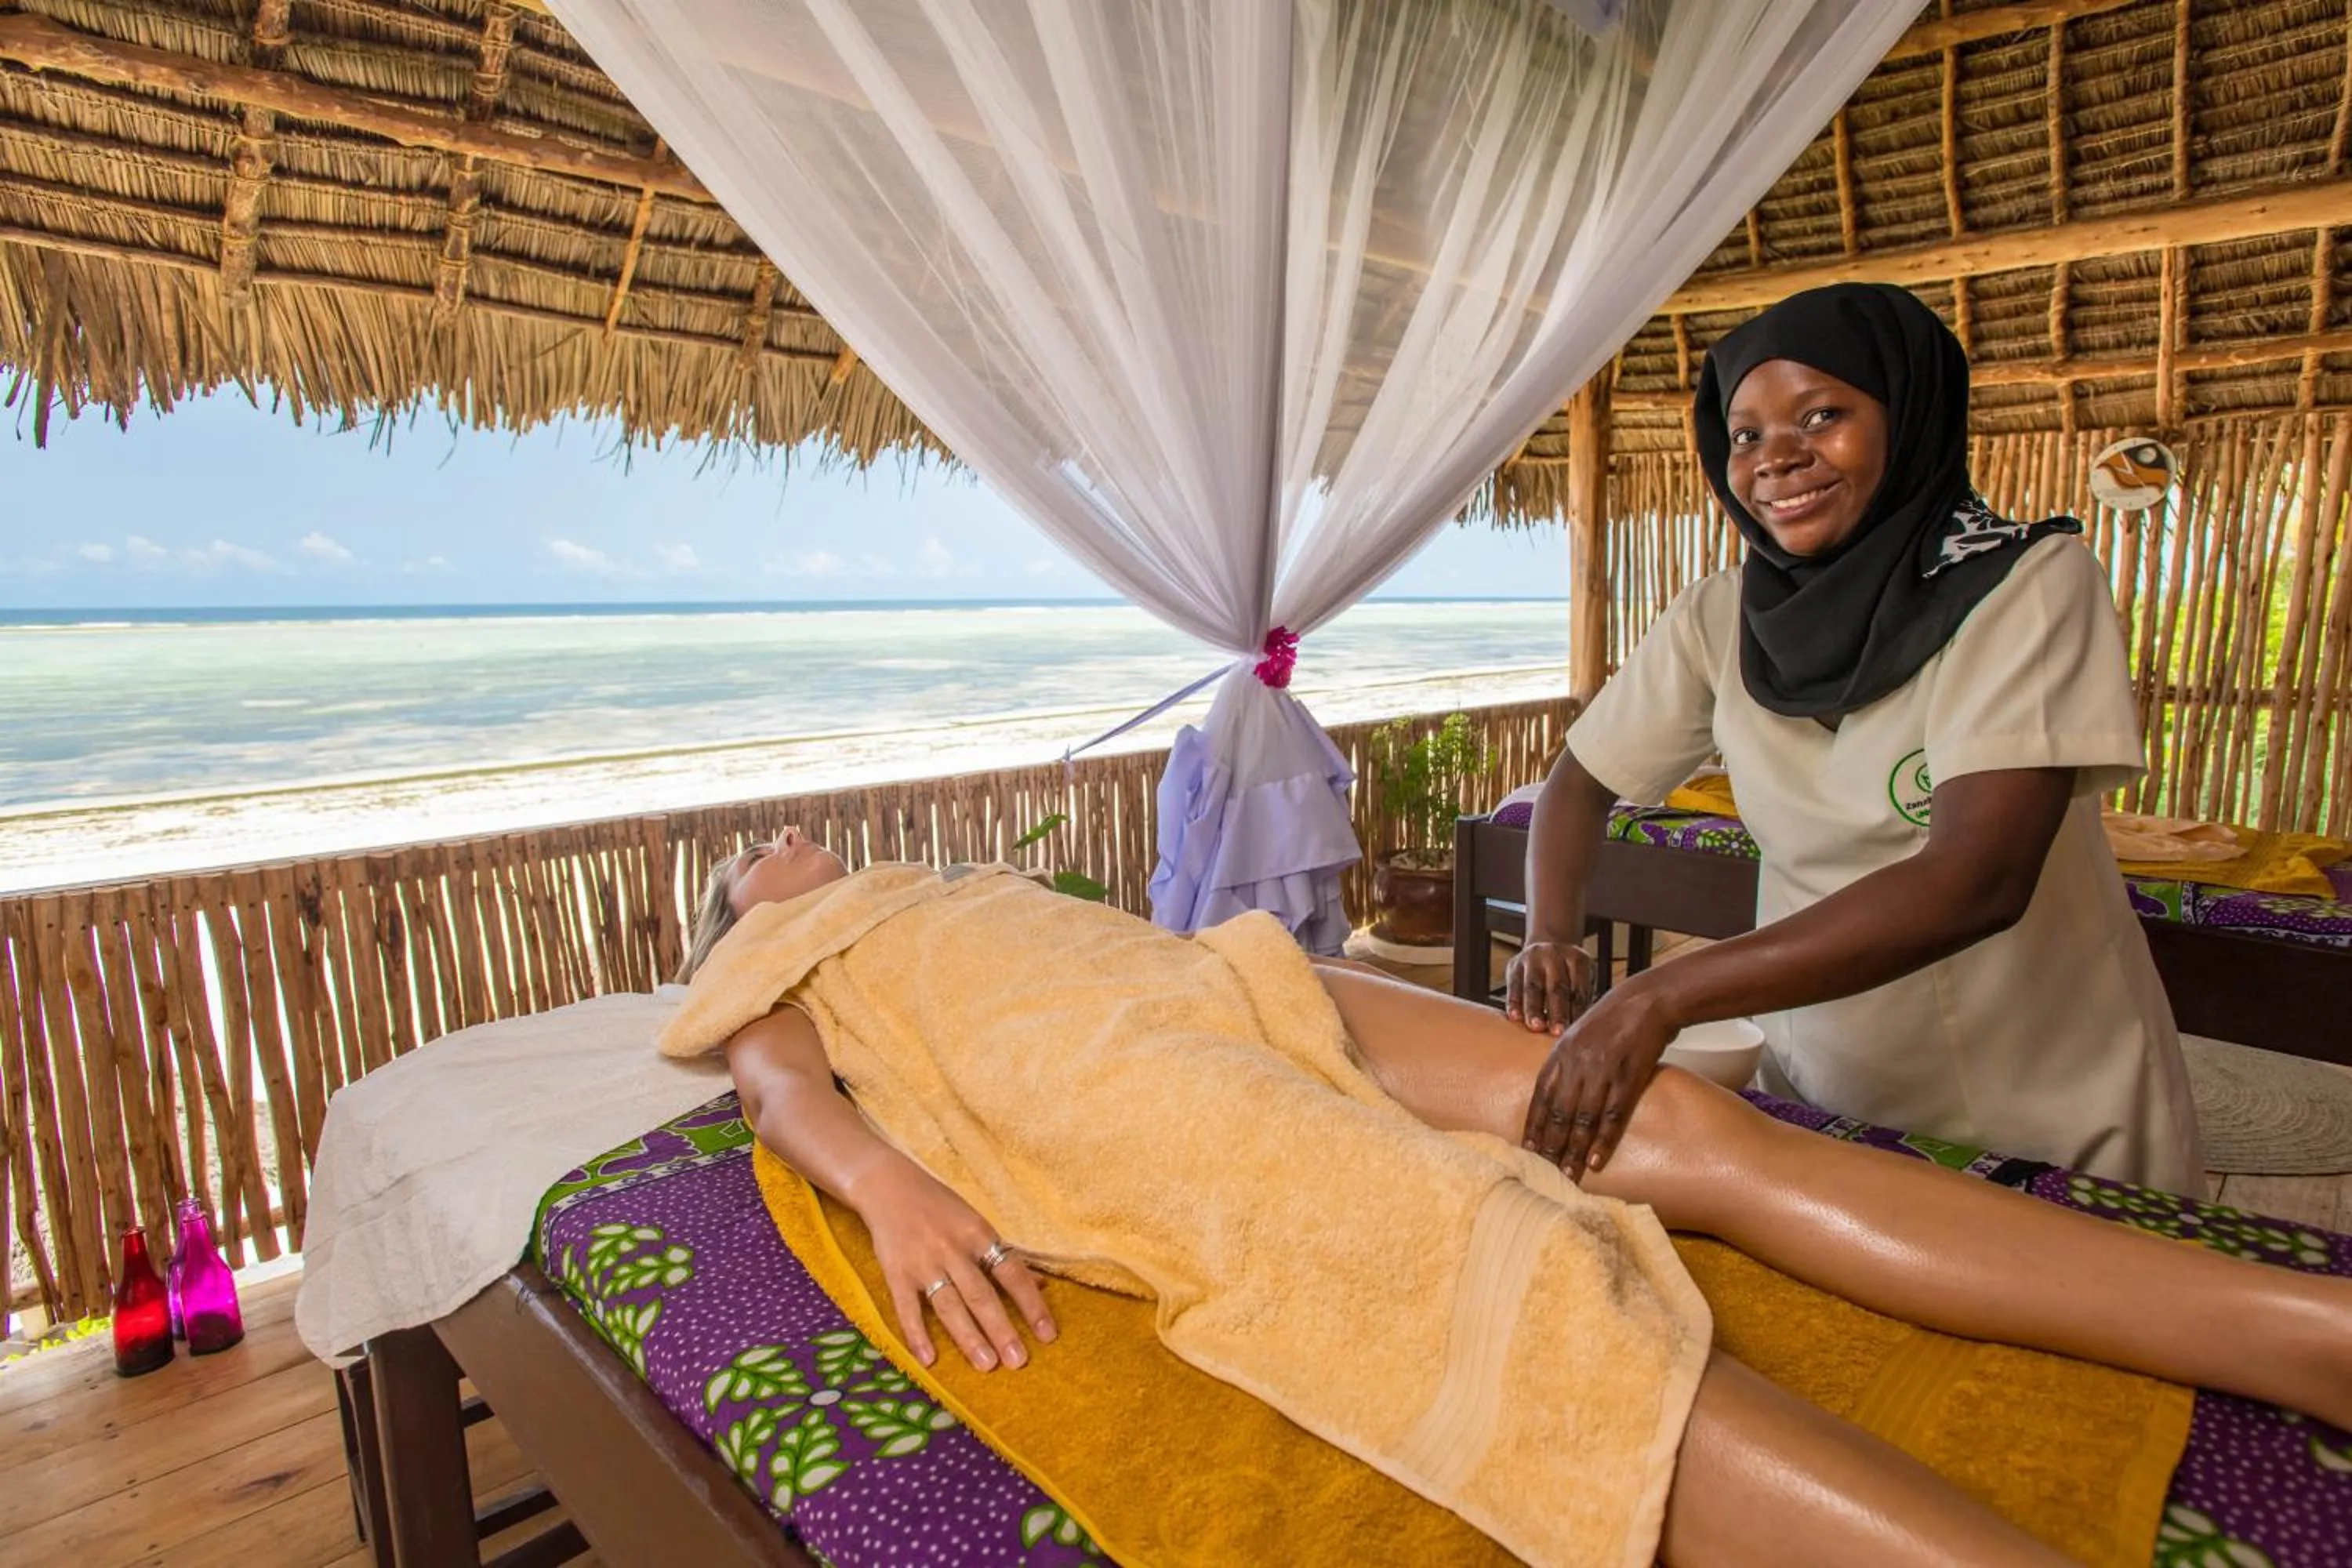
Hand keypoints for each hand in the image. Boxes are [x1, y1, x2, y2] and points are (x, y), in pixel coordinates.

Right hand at [851, 1160, 1056, 1371]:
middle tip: (1018, 1361)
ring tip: (986, 1364)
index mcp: (978, 1234)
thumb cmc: (938, 1206)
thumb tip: (1042, 1285)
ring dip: (968, 1337)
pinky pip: (907, 1308)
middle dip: (1001, 1329)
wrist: (887, 1184)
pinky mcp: (895, 1272)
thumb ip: (1004, 1255)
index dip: (1031, 1304)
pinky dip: (917, 1334)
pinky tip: (928, 1359)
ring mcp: (923, 1262)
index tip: (1047, 1335)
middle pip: (981, 1294)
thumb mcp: (975, 1222)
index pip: (1011, 1273)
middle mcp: (952, 1249)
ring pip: (949, 1305)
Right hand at [1503, 939, 1595, 1033]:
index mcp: (1577, 958)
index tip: (1576, 1031)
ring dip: (1534, 1009)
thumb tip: (1582, 1028)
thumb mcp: (1582, 975)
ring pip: (1533, 986)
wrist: (1546, 945)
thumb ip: (1582, 998)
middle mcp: (1554, 955)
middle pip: (1557, 986)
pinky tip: (1515, 1017)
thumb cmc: (1568, 971)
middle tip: (1558, 1032)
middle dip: (1557, 1012)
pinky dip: (1513, 1002)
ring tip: (1536, 1027)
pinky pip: (1513, 985)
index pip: (1578, 989)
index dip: (1577, 1011)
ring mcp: (1532, 958)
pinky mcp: (1514, 965)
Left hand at [1521, 981, 1677, 1179]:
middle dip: (1550, 1145)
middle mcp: (1577, 1064)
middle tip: (1543, 1171)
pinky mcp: (1628, 1078)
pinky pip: (1612, 1116)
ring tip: (1567, 1175)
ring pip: (1583, 1120)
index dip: (1534, 1125)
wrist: (1648, 1000)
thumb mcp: (1578, 1032)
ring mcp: (1602, 1071)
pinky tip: (1594, 1161)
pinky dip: (1602, 1141)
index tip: (1527, 1149)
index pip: (1541, 1096)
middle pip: (1559, 1113)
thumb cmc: (1613, 1017)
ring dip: (1574, 1151)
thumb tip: (1554, 1091)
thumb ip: (1565, 1060)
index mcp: (1561, 1052)